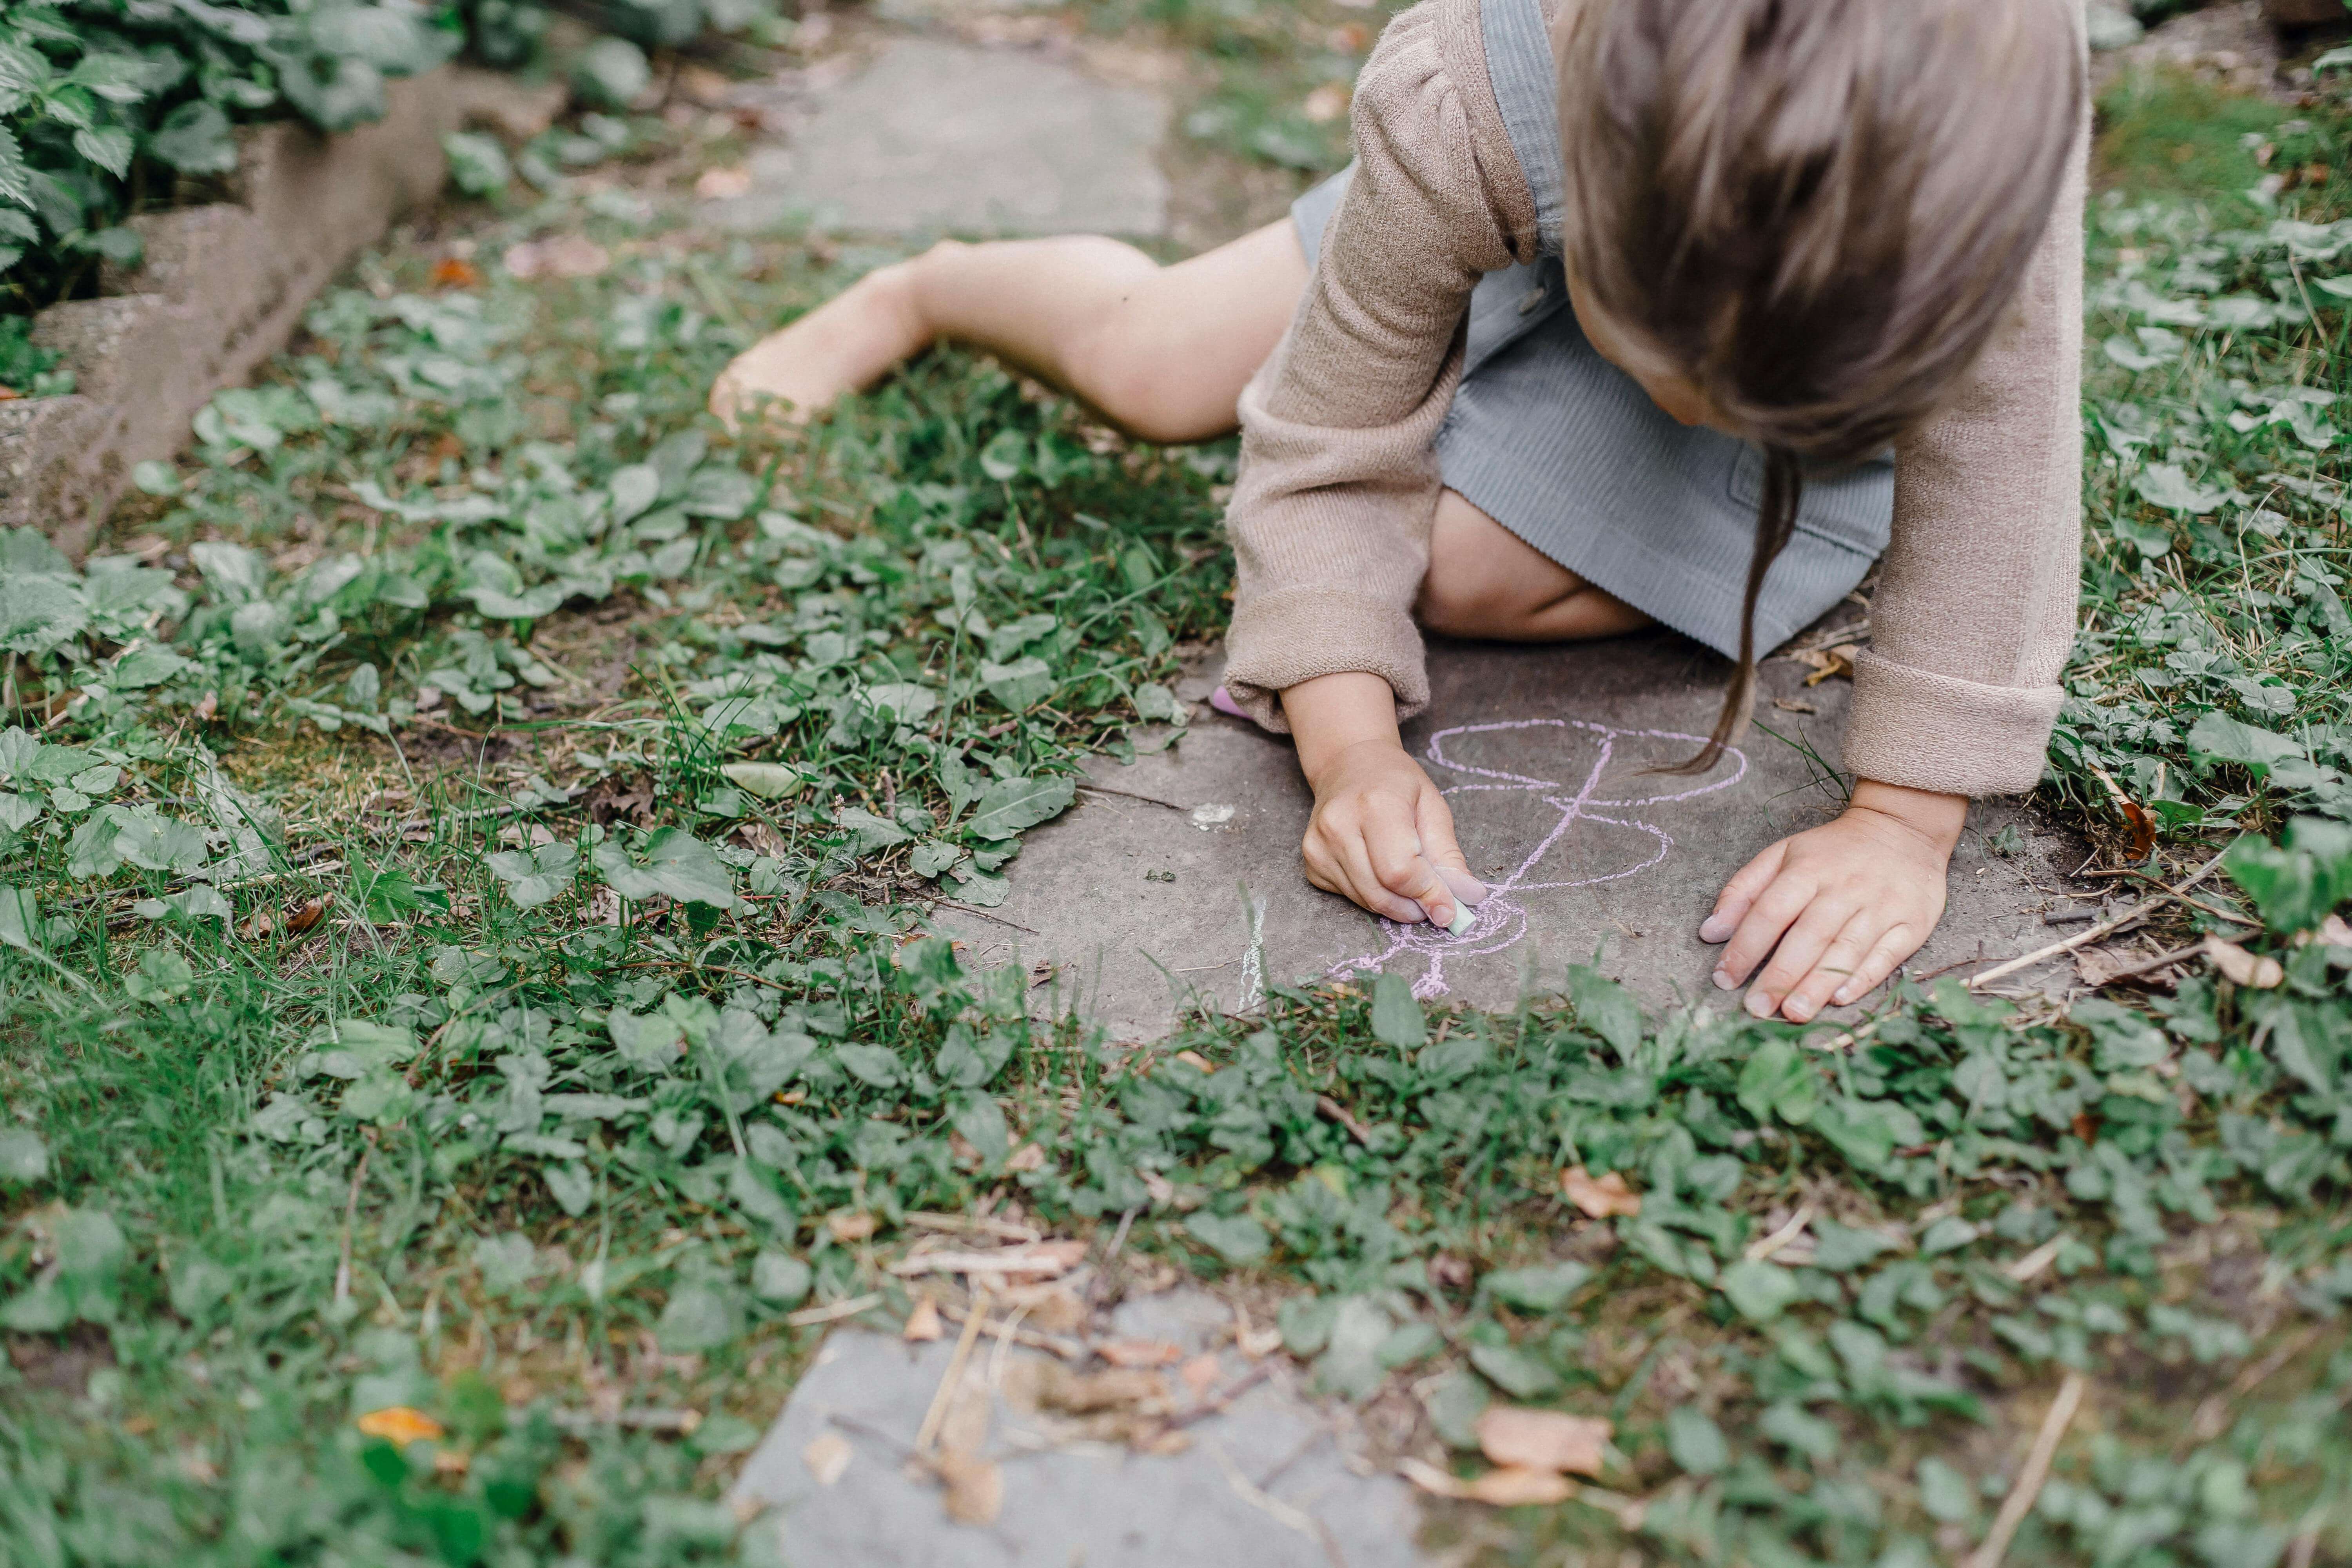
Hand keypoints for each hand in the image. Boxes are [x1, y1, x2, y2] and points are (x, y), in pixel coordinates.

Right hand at [1282, 672, 1486, 929]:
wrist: (1348, 765)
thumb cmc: (1396, 783)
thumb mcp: (1433, 806)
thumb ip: (1448, 855)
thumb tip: (1468, 897)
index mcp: (1375, 804)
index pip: (1400, 871)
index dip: (1428, 895)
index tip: (1449, 909)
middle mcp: (1338, 825)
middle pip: (1381, 893)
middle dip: (1414, 907)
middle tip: (1434, 902)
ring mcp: (1318, 846)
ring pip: (1365, 901)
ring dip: (1396, 905)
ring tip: (1411, 884)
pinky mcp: (1311, 862)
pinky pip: (1349, 897)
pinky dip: (1373, 895)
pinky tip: (1379, 870)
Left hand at [1701, 780, 1966, 1021]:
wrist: (1902, 831)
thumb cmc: (1832, 852)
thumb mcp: (1782, 854)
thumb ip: (1743, 891)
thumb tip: (1709, 932)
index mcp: (1808, 869)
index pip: (1770, 912)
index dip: (1744, 947)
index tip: (1724, 979)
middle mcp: (1845, 888)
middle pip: (1808, 936)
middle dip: (1780, 975)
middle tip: (1757, 1009)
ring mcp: (1881, 906)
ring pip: (1846, 950)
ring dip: (1817, 984)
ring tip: (1793, 1013)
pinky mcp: (1912, 923)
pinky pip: (1886, 955)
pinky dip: (1863, 978)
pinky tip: (1839, 998)